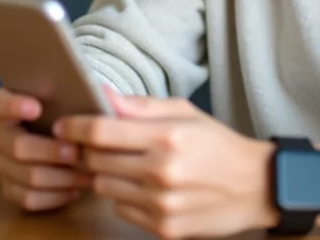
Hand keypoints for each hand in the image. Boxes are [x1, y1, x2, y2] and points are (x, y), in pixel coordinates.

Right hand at [0, 87, 93, 211]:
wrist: (73, 142)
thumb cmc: (74, 116)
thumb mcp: (81, 99)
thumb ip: (87, 93)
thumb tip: (102, 93)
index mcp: (8, 105)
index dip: (12, 105)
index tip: (36, 107)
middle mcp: (1, 135)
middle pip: (17, 146)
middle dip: (50, 151)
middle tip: (76, 152)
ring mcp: (3, 164)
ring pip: (28, 176)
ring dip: (61, 177)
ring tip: (86, 174)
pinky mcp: (11, 189)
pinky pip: (30, 198)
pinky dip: (56, 196)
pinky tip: (75, 189)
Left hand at [55, 90, 276, 239]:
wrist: (257, 187)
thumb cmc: (218, 145)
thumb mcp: (185, 112)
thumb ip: (140, 106)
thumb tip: (102, 92)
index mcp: (166, 137)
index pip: (101, 131)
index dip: (74, 127)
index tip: (63, 125)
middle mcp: (161, 173)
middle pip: (95, 162)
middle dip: (86, 151)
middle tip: (92, 144)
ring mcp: (161, 205)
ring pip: (103, 188)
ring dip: (105, 175)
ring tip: (124, 165)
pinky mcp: (164, 230)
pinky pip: (122, 211)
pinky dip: (124, 198)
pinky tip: (143, 187)